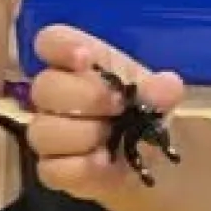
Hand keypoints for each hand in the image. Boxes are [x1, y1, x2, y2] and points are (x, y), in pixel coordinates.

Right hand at [26, 25, 185, 200]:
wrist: (150, 157)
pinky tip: (104, 163)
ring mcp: (49, 132)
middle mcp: (55, 95)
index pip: (50, 41)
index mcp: (78, 63)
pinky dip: (80, 167)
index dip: (61, 47)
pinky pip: (51, 168)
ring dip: (84, 134)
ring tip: (113, 138)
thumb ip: (162, 89)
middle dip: (85, 97)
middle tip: (119, 106)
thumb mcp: (160, 95)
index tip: (85, 57)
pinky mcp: (53, 168)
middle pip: (44, 86)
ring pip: (43, 130)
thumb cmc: (144, 111)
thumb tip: (167, 86)